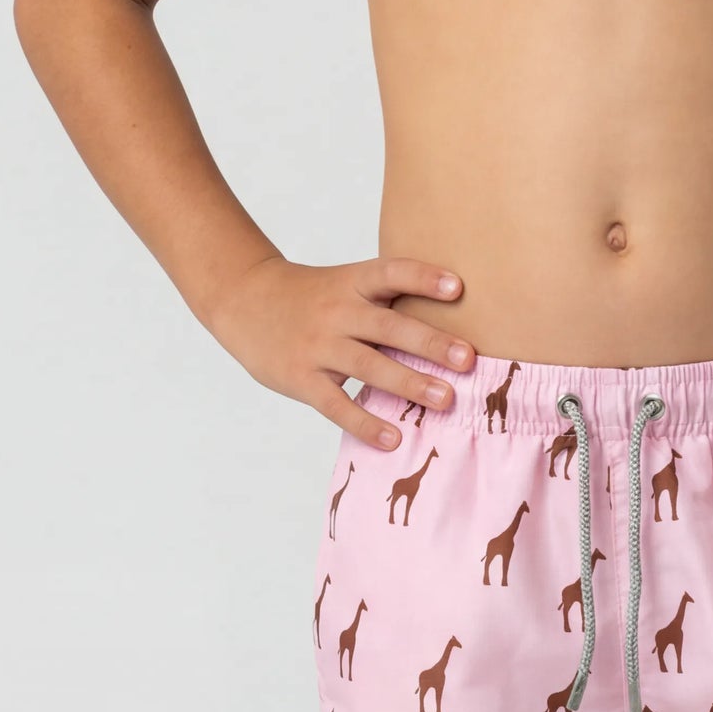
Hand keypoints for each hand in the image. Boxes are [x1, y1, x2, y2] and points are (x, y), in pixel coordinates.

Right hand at [206, 254, 474, 448]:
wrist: (245, 300)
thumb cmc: (312, 297)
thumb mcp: (345, 283)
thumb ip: (385, 300)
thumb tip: (447, 328)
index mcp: (352, 282)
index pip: (391, 273)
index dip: (423, 278)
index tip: (458, 287)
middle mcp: (338, 311)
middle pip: (388, 326)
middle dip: (430, 343)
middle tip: (467, 359)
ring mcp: (319, 346)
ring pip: (369, 365)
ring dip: (409, 383)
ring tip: (445, 399)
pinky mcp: (301, 378)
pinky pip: (337, 405)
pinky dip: (365, 423)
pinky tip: (393, 438)